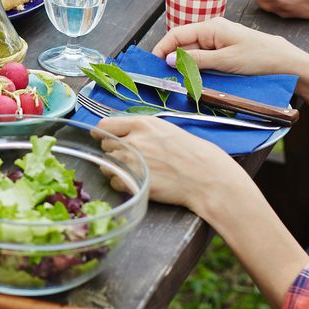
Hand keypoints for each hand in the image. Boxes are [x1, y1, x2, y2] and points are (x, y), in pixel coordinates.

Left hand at [97, 117, 250, 212]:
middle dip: (114, 153)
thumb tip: (121, 135)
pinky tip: (139, 182)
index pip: (105, 125)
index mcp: (142, 124)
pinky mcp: (134, 180)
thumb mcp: (165, 130)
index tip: (103, 138)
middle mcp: (134, 140)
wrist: (206, 176)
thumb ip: (141, 131)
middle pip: (106, 147)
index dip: (103, 133)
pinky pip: (116, 182)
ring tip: (136, 172)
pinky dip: (123, 184)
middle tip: (131, 159)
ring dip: (116, 169)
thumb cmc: (191, 153)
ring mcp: (132, 161)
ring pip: (107, 165)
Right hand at [150, 16, 308, 79]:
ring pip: (192, 53)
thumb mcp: (225, 61)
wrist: (285, 62)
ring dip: (185, 66)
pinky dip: (196, 68)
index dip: (162, 48)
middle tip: (163, 78)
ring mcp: (217, 40)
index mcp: (210, 27)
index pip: (177, 34)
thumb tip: (171, 60)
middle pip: (183, 44)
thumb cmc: (258, 57)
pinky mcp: (223, 50)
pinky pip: (203, 58)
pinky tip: (194, 78)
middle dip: (172, 59)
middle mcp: (211, 31)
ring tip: (178, 80)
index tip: (152, 64)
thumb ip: (197, 60)